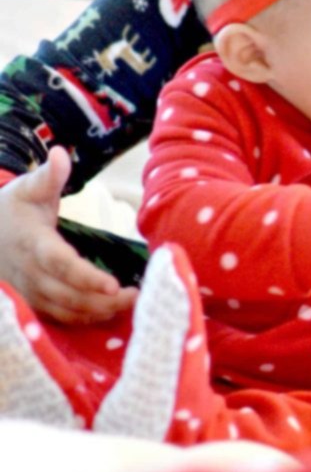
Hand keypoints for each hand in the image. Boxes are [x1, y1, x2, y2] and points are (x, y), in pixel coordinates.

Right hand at [0, 146, 137, 321]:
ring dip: (97, 311)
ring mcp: (28, 291)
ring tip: (132, 303)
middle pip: (67, 294)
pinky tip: (110, 311)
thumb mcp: (28, 187)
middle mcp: (29, 273)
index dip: (86, 277)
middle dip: (102, 299)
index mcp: (32, 243)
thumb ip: (48, 175)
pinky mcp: (31, 302)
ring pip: (64, 310)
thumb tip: (60, 153)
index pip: (61, 264)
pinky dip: (84, 318)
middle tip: (138, 295)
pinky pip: (58, 317)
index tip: (114, 284)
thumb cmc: (12, 207)